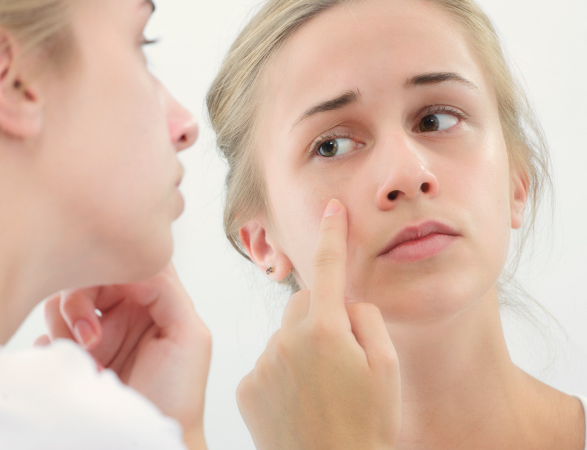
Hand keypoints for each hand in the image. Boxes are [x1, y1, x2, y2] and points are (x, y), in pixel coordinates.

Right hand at [36, 263, 210, 449]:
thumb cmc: (178, 394)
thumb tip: (134, 265)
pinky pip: (46, 336)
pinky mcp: (71, 355)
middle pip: (83, 277)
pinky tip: (75, 370)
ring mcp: (92, 333)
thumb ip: (167, 290)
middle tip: (88, 337)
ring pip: (59, 302)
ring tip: (88, 361)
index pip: (122, 263)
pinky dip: (51, 347)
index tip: (106, 295)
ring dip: (64, 326)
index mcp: (149, 300)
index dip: (107, 270)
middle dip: (77, 302)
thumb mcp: (189, 334)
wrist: (149, 441)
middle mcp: (118, 311)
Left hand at [236, 199, 400, 449]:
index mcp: (326, 331)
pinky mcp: (246, 386)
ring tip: (322, 391)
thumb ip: (367, 321)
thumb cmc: (368, 426)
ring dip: (301, 348)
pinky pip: (267, 362)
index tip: (331, 209)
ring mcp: (263, 363)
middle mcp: (287, 340)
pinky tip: (299, 402)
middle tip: (343, 358)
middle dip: (322, 316)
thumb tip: (345, 304)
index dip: (332, 235)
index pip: (328, 269)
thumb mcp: (388, 369)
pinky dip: (282, 373)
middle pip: (305, 304)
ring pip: (285, 335)